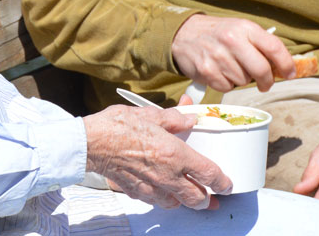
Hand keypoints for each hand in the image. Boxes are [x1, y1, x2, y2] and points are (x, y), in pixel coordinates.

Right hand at [83, 105, 231, 209]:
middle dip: (208, 199)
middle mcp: (167, 175)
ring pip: (177, 204)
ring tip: (188, 195)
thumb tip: (189, 118)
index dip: (223, 182)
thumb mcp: (150, 114)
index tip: (228, 184)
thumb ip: (174, 119)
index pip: (208, 174)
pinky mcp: (137, 193)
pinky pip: (157, 202)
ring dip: (185, 201)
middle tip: (213, 197)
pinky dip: (164, 199)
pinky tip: (163, 191)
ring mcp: (151, 188)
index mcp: (175, 154)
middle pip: (197, 198)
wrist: (91, 143)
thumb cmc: (117, 127)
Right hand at [171, 14, 293, 92]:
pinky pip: (227, 87)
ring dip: (242, 79)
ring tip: (232, 67)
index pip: (274, 47)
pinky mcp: (206, 71)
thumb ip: (259, 44)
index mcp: (245, 27)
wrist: (183, 34)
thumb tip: (281, 66)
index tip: (290, 73)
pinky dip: (227, 84)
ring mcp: (218, 56)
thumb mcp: (240, 28)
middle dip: (267, 81)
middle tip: (266, 83)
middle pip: (262, 70)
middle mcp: (232, 40)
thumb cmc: (218, 33)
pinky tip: (220, 72)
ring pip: (244, 81)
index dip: (286, 64)